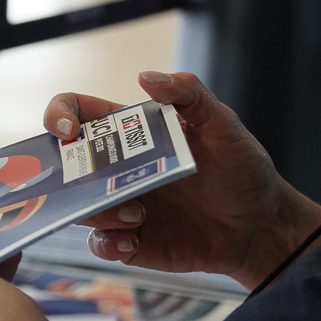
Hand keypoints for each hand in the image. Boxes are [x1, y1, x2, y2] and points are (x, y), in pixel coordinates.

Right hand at [45, 71, 320, 289]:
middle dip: (61, 173)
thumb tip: (147, 77)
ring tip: (139, 215)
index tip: (66, 129)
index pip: (78, 113)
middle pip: (66, 165)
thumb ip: (190, 95)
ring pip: (79, 208)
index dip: (58, 113)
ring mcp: (120, 206)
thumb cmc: (244, 170)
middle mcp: (119, 169)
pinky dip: (109, 242)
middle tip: (85, 182)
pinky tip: (136, 239)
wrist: (262, 226)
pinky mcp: (130, 241)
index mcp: (132, 134)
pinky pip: (100, 243)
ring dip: (98, 211)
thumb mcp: (223, 125)